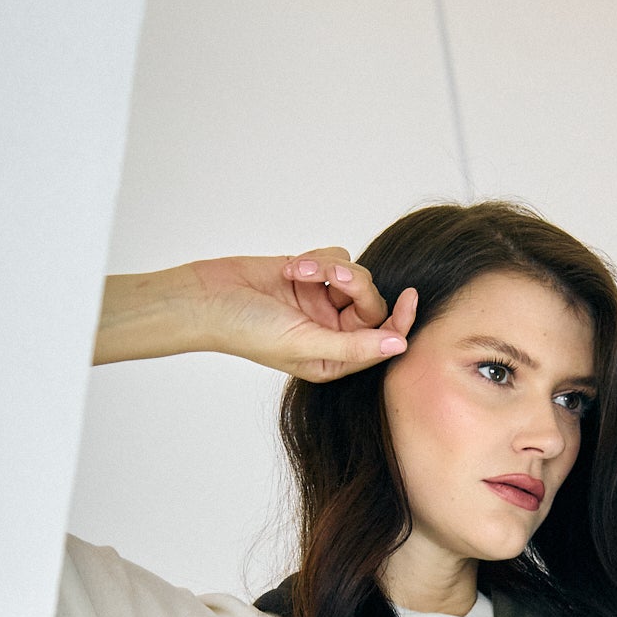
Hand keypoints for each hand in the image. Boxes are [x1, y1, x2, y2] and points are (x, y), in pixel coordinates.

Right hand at [193, 249, 416, 380]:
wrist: (206, 299)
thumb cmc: (247, 331)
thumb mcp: (306, 344)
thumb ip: (355, 346)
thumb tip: (400, 346)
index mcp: (334, 358)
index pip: (382, 340)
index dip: (399, 321)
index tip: (410, 298)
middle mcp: (331, 331)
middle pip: (369, 303)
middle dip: (353, 285)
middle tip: (330, 277)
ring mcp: (320, 302)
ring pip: (353, 276)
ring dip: (328, 268)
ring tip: (298, 270)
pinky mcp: (309, 276)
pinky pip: (335, 258)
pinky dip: (316, 259)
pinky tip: (291, 267)